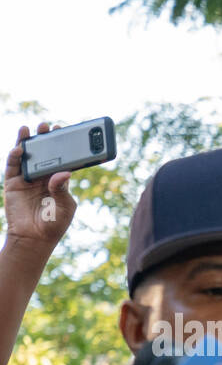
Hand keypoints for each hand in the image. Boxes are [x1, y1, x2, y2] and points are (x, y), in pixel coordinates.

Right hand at [3, 123, 75, 252]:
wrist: (33, 239)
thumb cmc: (53, 224)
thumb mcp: (64, 207)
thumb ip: (62, 190)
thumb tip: (63, 173)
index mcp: (58, 181)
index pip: (60, 160)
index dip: (62, 146)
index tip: (64, 132)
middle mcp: (42, 177)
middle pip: (43, 154)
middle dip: (44, 139)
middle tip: (47, 125)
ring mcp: (27, 179)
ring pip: (26, 156)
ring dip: (26, 142)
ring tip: (29, 129)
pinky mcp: (13, 183)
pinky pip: (13, 166)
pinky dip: (15, 156)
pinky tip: (19, 149)